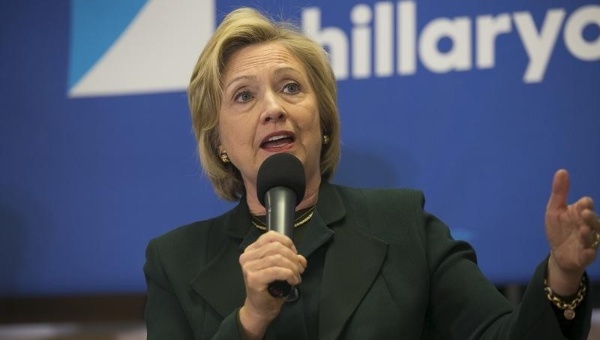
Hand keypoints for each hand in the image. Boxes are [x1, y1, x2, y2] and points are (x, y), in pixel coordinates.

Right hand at [238, 231, 306, 338]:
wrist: (260, 309)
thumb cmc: (269, 288)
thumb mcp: (279, 268)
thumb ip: (289, 258)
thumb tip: (301, 258)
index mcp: (252, 250)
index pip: (271, 236)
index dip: (287, 242)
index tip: (295, 254)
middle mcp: (247, 256)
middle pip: (276, 247)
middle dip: (293, 257)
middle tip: (300, 268)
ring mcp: (249, 267)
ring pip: (278, 258)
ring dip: (293, 267)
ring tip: (297, 276)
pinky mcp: (253, 278)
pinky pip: (277, 271)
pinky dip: (289, 274)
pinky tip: (293, 281)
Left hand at [545, 169, 598, 294]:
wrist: (558, 253)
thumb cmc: (559, 229)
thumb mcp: (554, 210)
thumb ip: (559, 192)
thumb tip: (562, 171)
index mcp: (580, 212)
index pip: (586, 204)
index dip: (585, 204)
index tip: (582, 204)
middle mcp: (587, 225)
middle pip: (594, 220)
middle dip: (591, 217)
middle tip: (585, 213)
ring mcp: (587, 241)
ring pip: (594, 236)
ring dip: (589, 233)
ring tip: (582, 230)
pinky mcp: (585, 255)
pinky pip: (590, 255)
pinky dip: (589, 253)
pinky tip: (587, 252)